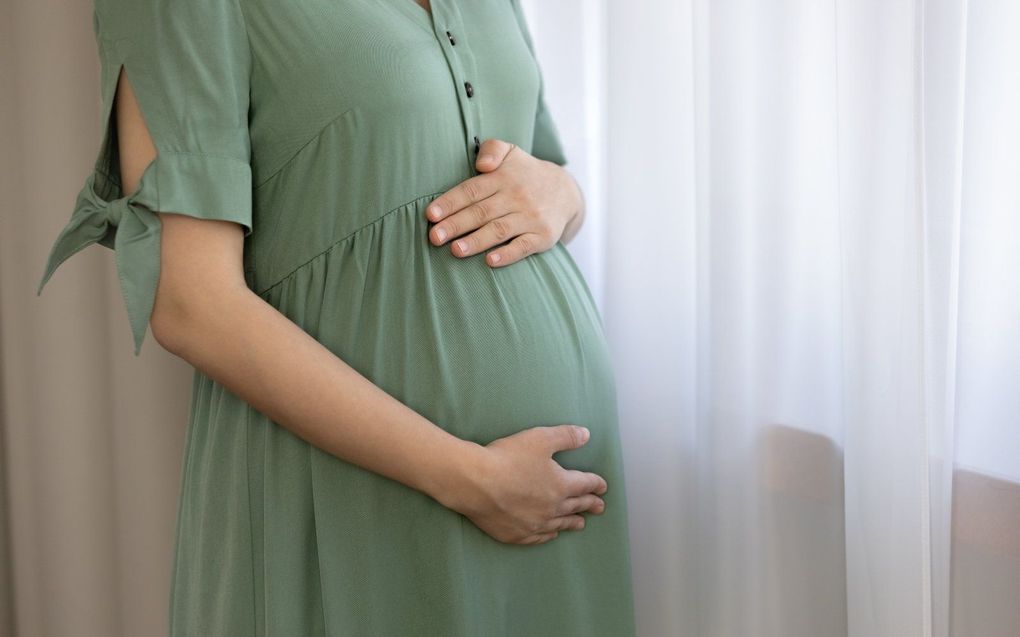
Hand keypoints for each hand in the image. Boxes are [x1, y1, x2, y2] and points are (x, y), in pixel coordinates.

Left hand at [425, 138, 583, 266]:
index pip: (472, 190)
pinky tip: (490, 261)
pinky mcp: (543, 235)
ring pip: (499, 230)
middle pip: (481, 212)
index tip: (431, 214)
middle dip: (456, 225)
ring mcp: (530, 217)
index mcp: (503, 177)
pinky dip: (507, 255)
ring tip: (455, 250)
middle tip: (434, 237)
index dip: (450, 202)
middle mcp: (517, 196)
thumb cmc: (525, 174)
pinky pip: (524, 246)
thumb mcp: (510, 152)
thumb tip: (481, 165)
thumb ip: (492, 149)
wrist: (565, 192)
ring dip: (476, 241)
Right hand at [448, 424, 608, 544]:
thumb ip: (565, 437)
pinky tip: (551, 534)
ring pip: (560, 524)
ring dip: (572, 522)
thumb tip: (586, 435)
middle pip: (576, 506)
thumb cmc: (507, 458)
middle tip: (600, 507)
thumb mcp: (540, 439)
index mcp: (561, 485)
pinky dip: (549, 535)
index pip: (585, 484)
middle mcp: (552, 508)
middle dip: (590, 505)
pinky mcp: (516, 534)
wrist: (475, 482)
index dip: (596, 484)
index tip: (603, 487)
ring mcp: (534, 524)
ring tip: (581, 524)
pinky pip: (539, 537)